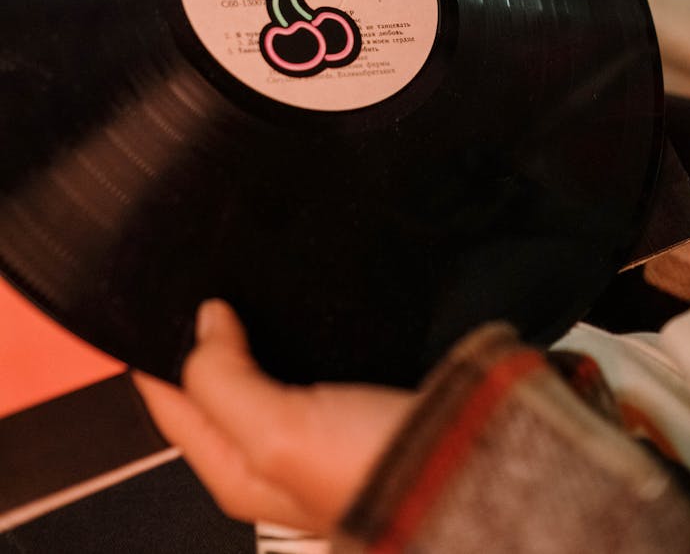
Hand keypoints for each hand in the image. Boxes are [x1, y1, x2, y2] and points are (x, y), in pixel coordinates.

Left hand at [133, 299, 413, 532]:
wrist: (474, 465)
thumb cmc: (380, 472)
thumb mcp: (278, 435)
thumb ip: (223, 381)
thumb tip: (204, 323)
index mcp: (237, 471)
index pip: (171, 403)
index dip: (156, 351)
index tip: (156, 297)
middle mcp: (273, 449)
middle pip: (214, 382)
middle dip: (201, 334)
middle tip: (201, 276)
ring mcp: (315, 421)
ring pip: (260, 364)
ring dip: (250, 324)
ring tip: (246, 275)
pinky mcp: (354, 394)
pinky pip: (306, 354)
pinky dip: (296, 325)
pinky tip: (302, 296)